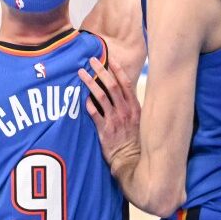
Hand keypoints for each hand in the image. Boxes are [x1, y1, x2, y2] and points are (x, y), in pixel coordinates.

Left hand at [79, 57, 141, 171]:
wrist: (131, 160)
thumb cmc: (134, 139)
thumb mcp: (139, 120)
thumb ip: (131, 105)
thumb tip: (121, 90)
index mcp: (135, 107)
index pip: (126, 83)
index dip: (117, 70)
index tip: (110, 59)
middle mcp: (125, 111)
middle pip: (112, 86)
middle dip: (101, 71)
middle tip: (92, 60)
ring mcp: (115, 120)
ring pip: (101, 96)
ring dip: (90, 82)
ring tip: (81, 73)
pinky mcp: (105, 130)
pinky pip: (94, 113)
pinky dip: (88, 103)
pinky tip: (82, 97)